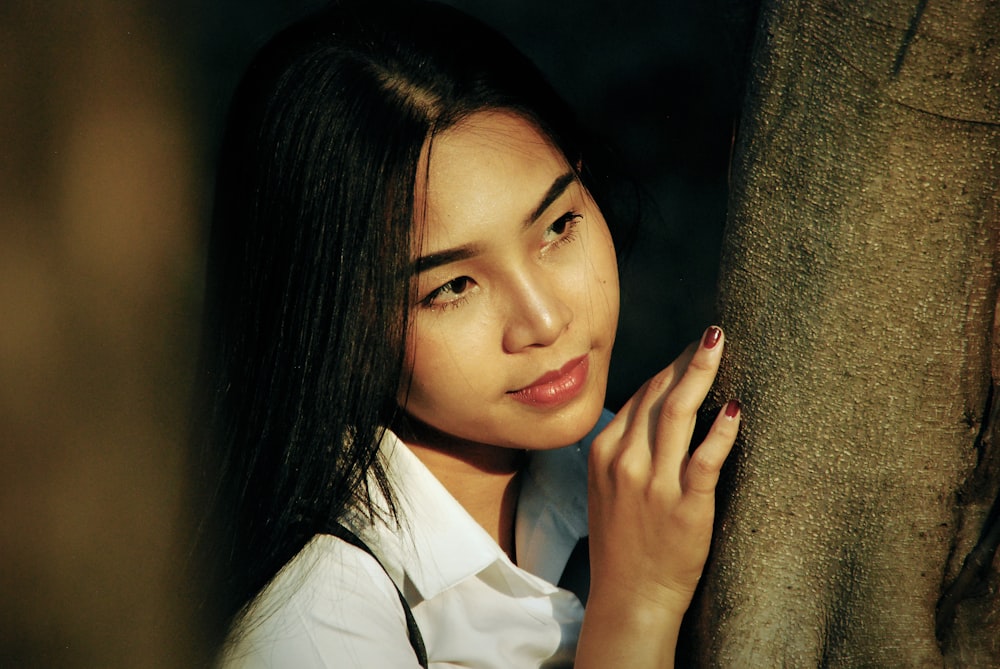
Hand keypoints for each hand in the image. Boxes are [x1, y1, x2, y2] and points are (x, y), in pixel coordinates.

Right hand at [587, 325, 738, 614]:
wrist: (630, 596)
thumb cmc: (624, 542)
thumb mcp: (607, 487)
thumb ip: (625, 448)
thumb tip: (655, 411)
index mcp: (605, 452)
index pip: (641, 396)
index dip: (669, 368)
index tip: (691, 351)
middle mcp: (625, 461)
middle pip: (659, 395)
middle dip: (686, 360)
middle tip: (712, 336)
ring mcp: (653, 483)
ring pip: (679, 413)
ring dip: (702, 373)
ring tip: (720, 344)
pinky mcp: (684, 506)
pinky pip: (705, 458)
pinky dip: (722, 431)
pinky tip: (736, 408)